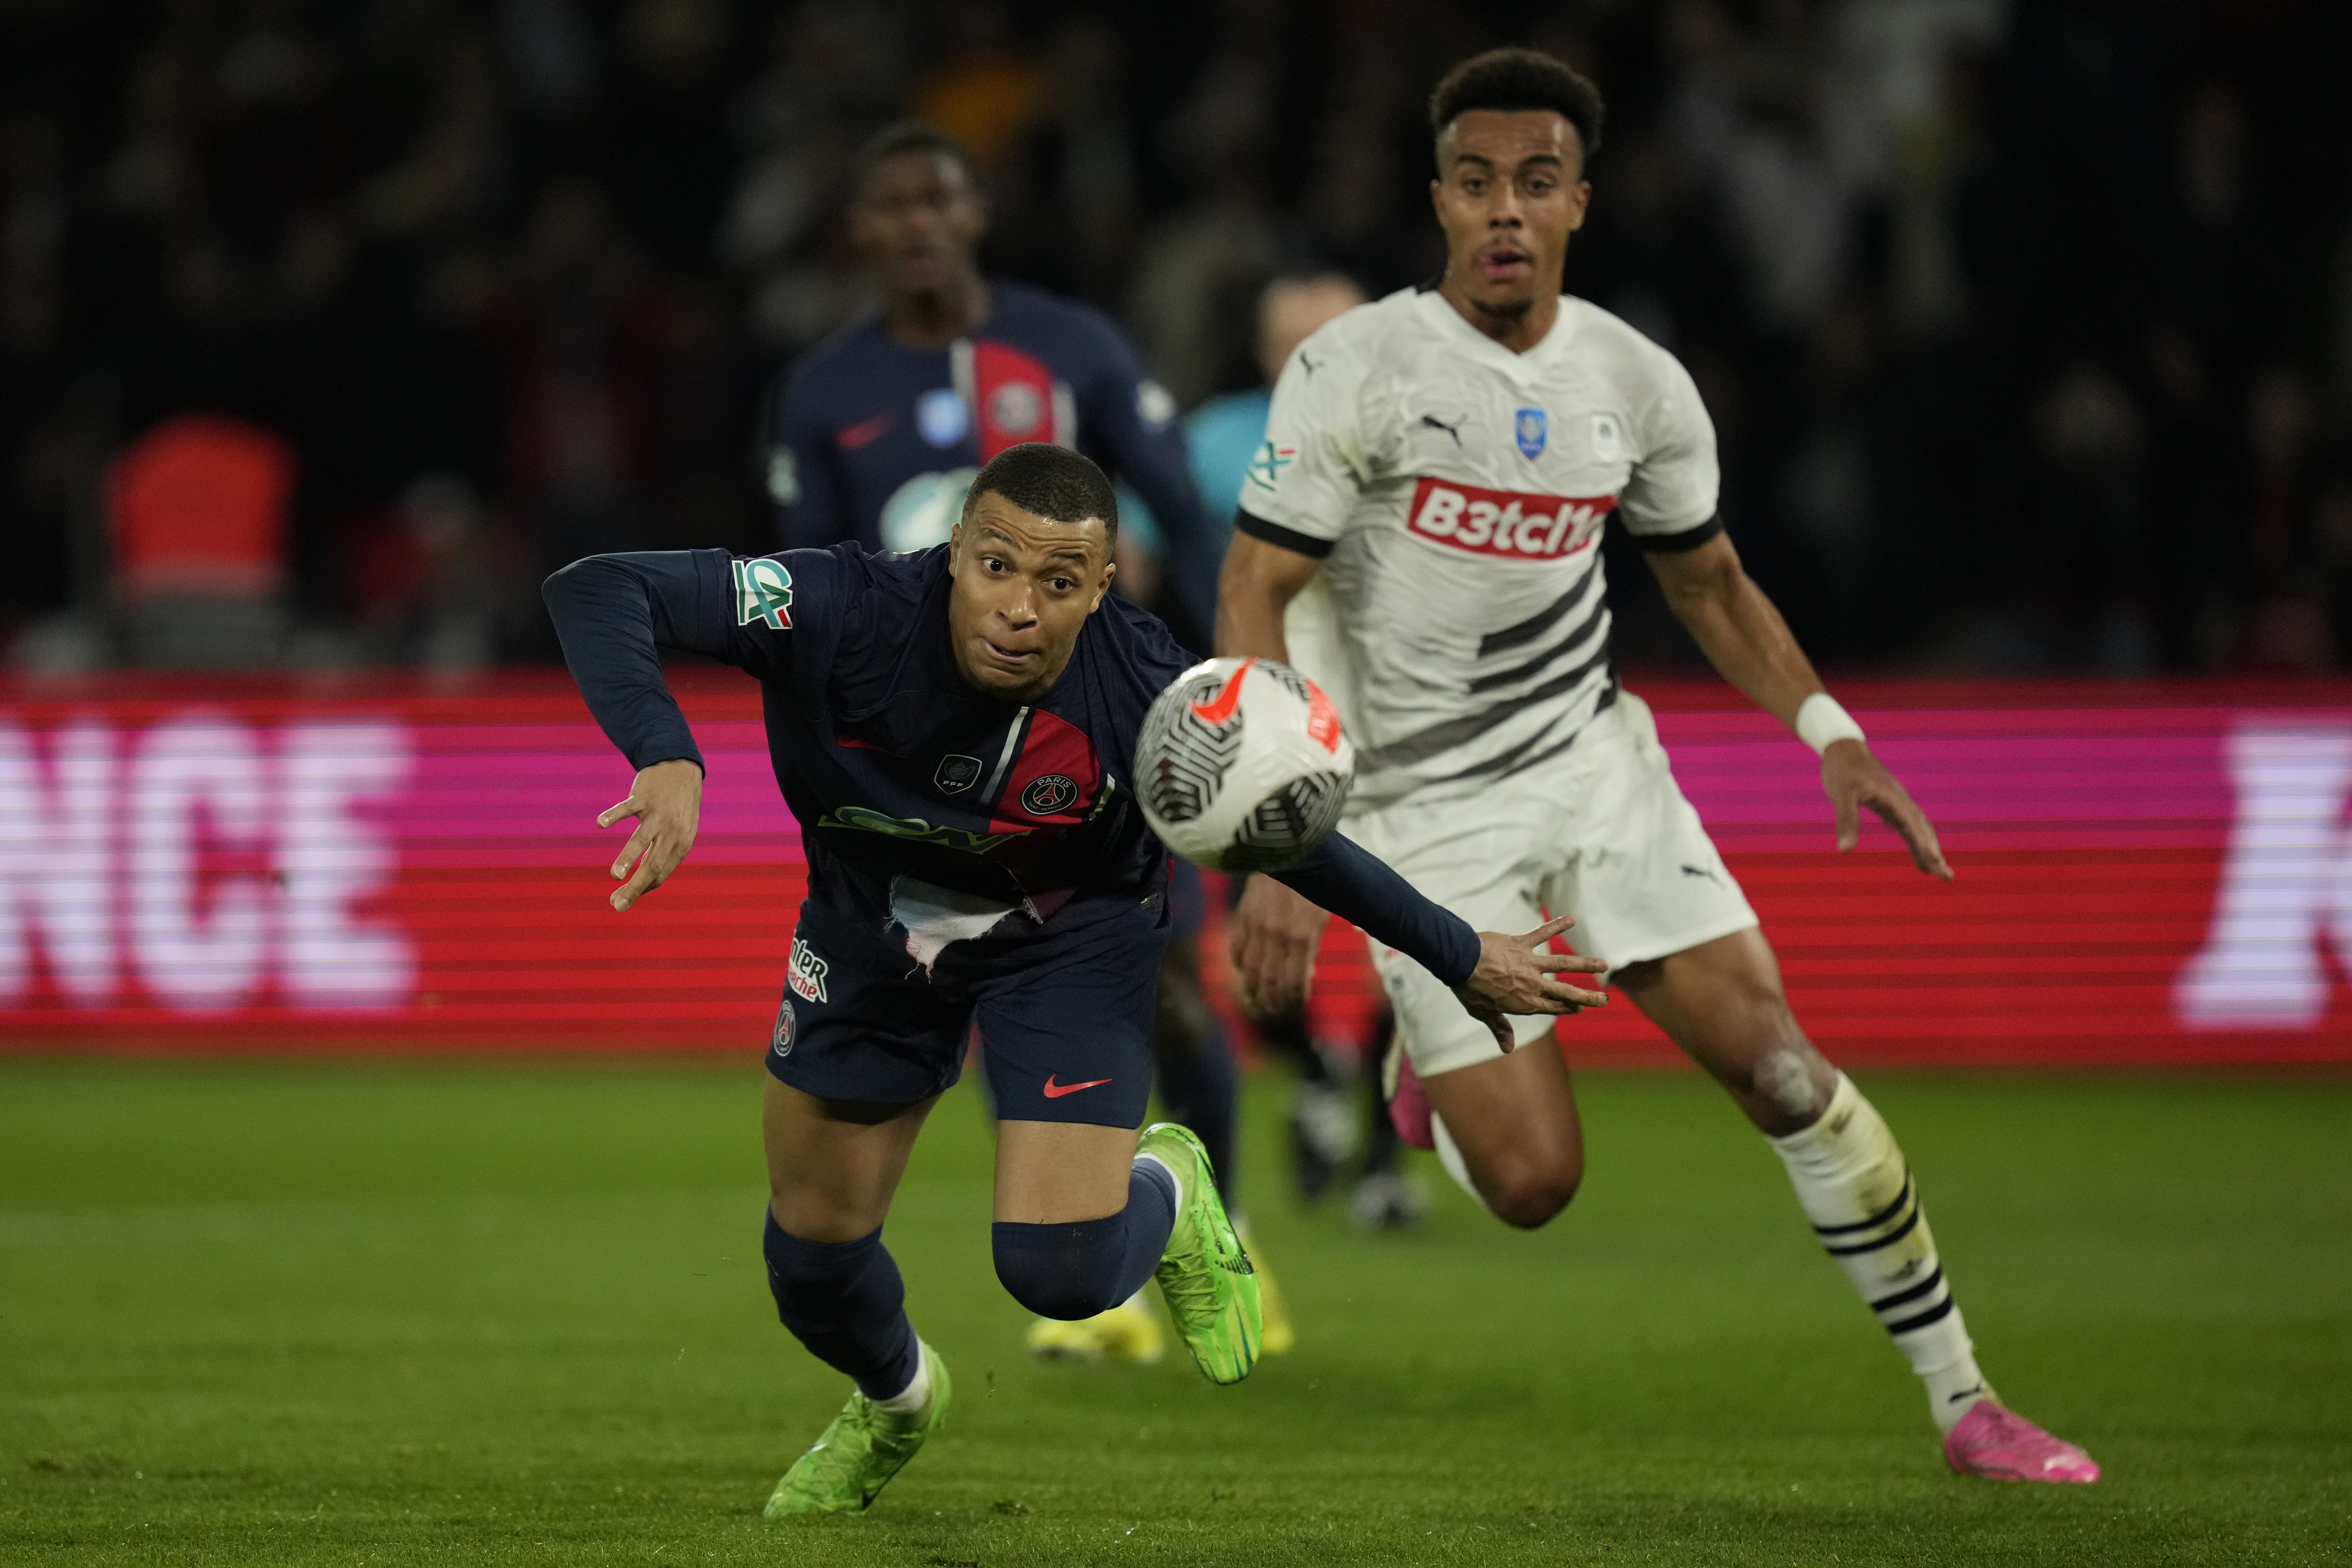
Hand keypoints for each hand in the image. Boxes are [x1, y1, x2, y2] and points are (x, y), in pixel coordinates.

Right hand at [598, 758, 703, 910]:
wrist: (681, 769)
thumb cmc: (677, 808)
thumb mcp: (678, 833)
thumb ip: (661, 855)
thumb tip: (641, 885)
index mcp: (680, 845)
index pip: (660, 874)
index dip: (641, 890)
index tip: (621, 903)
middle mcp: (671, 831)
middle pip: (653, 864)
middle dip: (635, 887)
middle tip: (617, 905)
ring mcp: (658, 814)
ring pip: (642, 839)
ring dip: (627, 858)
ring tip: (615, 876)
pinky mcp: (644, 797)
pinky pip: (627, 807)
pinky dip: (613, 815)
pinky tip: (601, 824)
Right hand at [1226, 874, 1329, 1018]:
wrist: (1286, 849)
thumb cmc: (1313, 881)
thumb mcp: (1323, 914)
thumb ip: (1313, 946)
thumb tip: (1307, 973)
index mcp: (1302, 936)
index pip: (1294, 982)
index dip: (1294, 999)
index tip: (1297, 1004)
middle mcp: (1277, 935)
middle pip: (1270, 982)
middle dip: (1273, 1003)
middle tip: (1274, 1012)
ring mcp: (1257, 927)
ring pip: (1251, 971)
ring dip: (1253, 991)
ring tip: (1256, 1004)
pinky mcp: (1243, 916)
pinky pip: (1237, 949)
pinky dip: (1240, 966)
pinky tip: (1245, 973)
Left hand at [1453, 915, 1610, 1052]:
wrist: (1460, 962)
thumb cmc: (1470, 989)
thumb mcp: (1484, 1013)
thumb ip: (1500, 1028)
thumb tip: (1507, 1049)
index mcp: (1525, 1003)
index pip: (1553, 1007)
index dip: (1568, 1008)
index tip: (1581, 1008)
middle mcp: (1532, 984)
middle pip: (1565, 992)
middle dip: (1587, 996)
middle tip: (1605, 999)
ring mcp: (1529, 963)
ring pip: (1563, 964)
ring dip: (1585, 964)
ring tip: (1603, 964)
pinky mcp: (1521, 944)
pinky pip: (1542, 933)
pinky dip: (1557, 925)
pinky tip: (1572, 919)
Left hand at [1822, 738, 1951, 879]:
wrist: (1843, 748)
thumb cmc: (1842, 770)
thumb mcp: (1841, 794)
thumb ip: (1846, 820)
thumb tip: (1844, 851)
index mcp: (1893, 797)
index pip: (1913, 824)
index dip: (1924, 844)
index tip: (1935, 862)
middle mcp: (1900, 801)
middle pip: (1923, 830)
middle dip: (1935, 853)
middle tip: (1947, 877)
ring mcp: (1897, 804)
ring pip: (1919, 830)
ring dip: (1930, 851)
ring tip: (1939, 873)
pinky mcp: (1890, 806)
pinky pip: (1909, 828)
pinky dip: (1916, 844)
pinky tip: (1919, 861)